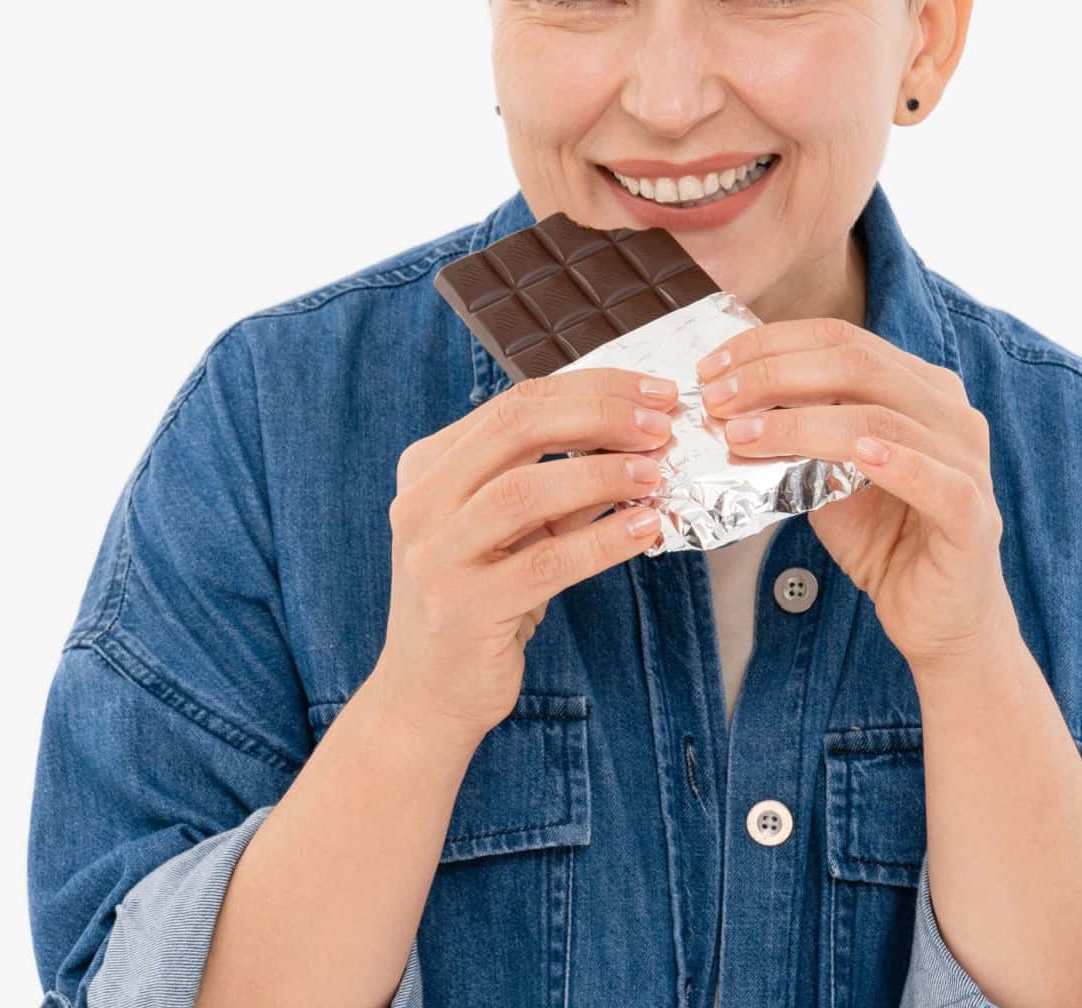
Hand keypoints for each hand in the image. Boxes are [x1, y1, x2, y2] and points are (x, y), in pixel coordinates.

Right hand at [370, 368, 677, 742]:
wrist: (427, 692)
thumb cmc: (478, 600)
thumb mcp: (515, 532)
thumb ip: (562, 484)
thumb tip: (637, 438)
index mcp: (428, 467)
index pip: (516, 404)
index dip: (592, 389)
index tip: (653, 394)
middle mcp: (421, 502)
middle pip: (516, 428)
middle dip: (598, 416)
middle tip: (660, 423)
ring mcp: (436, 555)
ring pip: (525, 490)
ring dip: (602, 474)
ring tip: (657, 473)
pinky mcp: (464, 608)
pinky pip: (545, 563)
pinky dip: (603, 541)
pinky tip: (646, 528)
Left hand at [695, 317, 1013, 672]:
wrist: (935, 617)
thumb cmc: (882, 538)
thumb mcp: (825, 476)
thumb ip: (795, 434)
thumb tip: (728, 402)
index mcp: (917, 387)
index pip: (840, 339)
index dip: (771, 344)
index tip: (712, 368)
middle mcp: (949, 412)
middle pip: (857, 365)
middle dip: (775, 375)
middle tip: (717, 399)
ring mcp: (968, 461)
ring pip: (882, 420)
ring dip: (802, 423)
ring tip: (744, 434)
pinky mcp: (973, 517)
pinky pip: (940, 482)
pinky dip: (898, 464)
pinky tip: (860, 455)